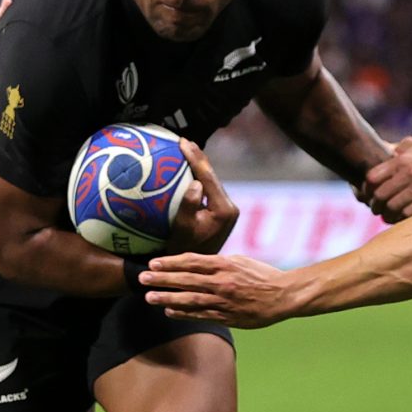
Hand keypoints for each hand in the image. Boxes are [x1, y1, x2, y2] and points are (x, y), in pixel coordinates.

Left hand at [141, 252, 288, 326]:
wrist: (284, 295)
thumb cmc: (262, 275)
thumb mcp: (240, 261)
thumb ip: (218, 263)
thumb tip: (197, 263)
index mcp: (225, 265)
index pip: (192, 262)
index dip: (171, 262)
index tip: (153, 263)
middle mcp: (222, 282)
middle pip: (186, 280)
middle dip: (162, 279)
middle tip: (142, 278)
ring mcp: (224, 301)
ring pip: (190, 299)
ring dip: (167, 297)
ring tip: (149, 297)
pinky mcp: (227, 316)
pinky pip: (201, 314)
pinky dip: (183, 313)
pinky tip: (168, 311)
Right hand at [167, 139, 238, 254]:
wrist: (192, 271)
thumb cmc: (182, 250)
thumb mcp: (182, 229)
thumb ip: (189, 205)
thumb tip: (196, 183)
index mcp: (224, 209)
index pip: (209, 177)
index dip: (195, 157)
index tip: (182, 142)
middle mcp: (229, 208)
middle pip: (212, 176)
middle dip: (198, 157)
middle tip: (183, 140)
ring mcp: (227, 211)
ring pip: (211, 182)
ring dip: (199, 166)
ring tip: (185, 149)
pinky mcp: (221, 214)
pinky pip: (208, 190)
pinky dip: (198, 178)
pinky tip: (186, 170)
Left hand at [363, 135, 411, 219]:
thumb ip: (400, 148)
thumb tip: (384, 150)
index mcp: (404, 160)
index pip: (373, 177)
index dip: (367, 188)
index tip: (369, 194)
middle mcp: (411, 174)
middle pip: (381, 196)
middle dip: (375, 205)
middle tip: (376, 209)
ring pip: (393, 209)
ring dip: (387, 215)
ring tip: (388, 216)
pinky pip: (409, 216)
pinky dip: (402, 220)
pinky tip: (402, 218)